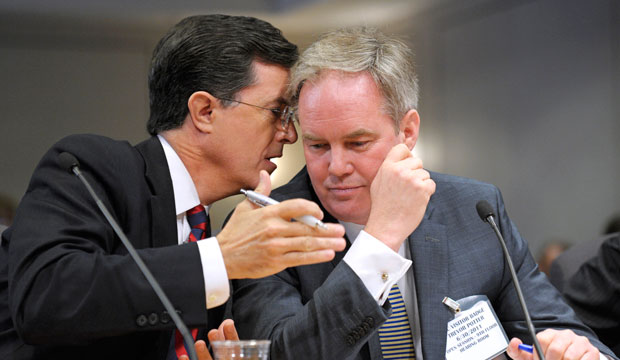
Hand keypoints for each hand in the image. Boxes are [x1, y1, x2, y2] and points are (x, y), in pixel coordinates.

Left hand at [178, 319, 239, 359]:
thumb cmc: (227, 359)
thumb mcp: (233, 353)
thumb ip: (228, 339)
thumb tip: (226, 323)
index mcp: (236, 358)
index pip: (236, 347)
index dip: (232, 335)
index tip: (228, 324)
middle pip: (223, 356)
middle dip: (218, 344)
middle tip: (213, 332)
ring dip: (203, 354)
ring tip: (199, 343)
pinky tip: (183, 357)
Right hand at [217, 170, 345, 278]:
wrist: (223, 257)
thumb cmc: (235, 233)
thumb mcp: (246, 208)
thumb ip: (260, 191)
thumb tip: (265, 175)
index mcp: (268, 214)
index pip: (296, 206)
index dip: (312, 209)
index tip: (320, 213)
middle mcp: (274, 229)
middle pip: (306, 228)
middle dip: (327, 230)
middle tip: (341, 230)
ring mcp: (276, 246)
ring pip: (307, 244)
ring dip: (326, 243)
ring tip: (340, 243)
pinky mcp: (276, 262)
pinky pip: (300, 259)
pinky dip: (316, 257)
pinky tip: (327, 254)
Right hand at [364, 144, 435, 251]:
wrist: (386, 225)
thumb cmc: (382, 207)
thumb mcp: (378, 182)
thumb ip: (389, 168)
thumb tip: (402, 159)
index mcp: (387, 167)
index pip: (401, 148)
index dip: (407, 156)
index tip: (408, 163)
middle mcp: (400, 170)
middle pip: (417, 161)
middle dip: (416, 172)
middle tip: (408, 187)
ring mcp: (412, 179)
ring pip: (425, 174)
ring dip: (421, 184)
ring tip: (410, 196)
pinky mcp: (422, 189)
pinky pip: (431, 184)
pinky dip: (427, 192)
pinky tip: (416, 200)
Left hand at [506, 329, 600, 359]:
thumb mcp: (532, 357)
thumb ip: (518, 352)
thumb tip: (514, 342)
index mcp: (549, 334)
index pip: (541, 340)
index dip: (539, 354)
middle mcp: (565, 334)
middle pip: (555, 349)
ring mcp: (579, 342)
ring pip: (568, 356)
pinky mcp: (592, 351)